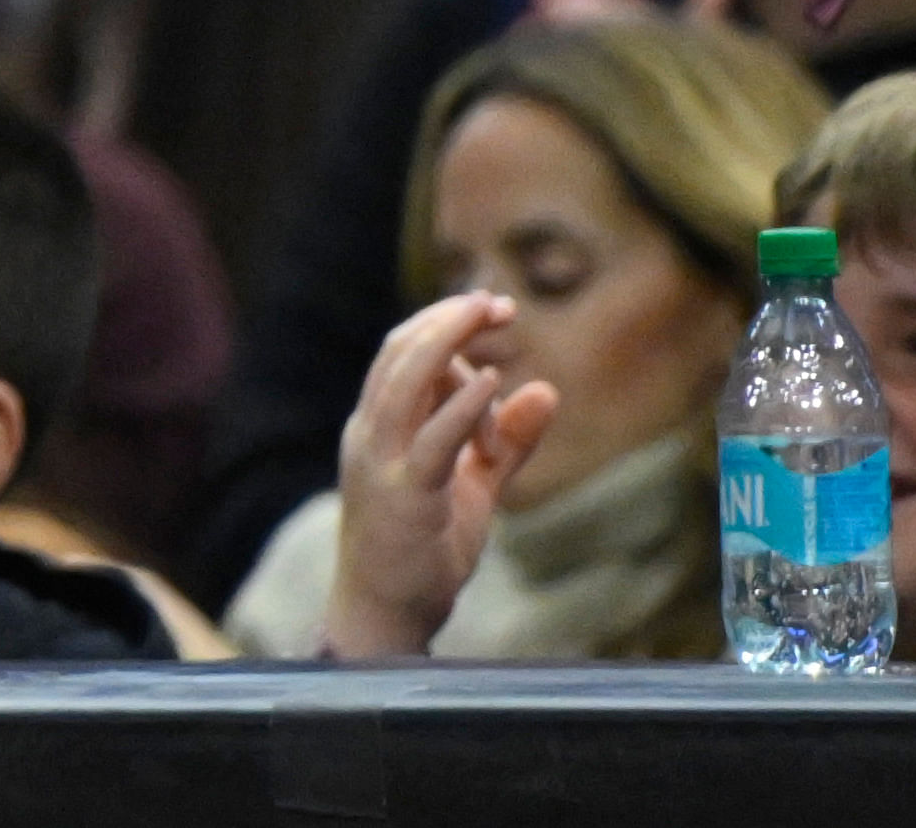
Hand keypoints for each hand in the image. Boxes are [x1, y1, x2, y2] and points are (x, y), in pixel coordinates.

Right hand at [319, 289, 556, 658]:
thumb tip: (546, 390)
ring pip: (404, 378)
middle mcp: (369, 433)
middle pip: (400, 352)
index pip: (401, 353)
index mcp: (377, 427)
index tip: (491, 309)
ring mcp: (381, 461)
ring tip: (489, 314)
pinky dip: (460, 403)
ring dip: (447, 339)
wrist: (385, 613)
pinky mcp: (404, 494)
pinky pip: (431, 438)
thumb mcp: (475, 487)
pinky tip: (491, 383)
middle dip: (448, 319)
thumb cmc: (423, 550)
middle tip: (497, 303)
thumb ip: (507, 441)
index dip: (442, 323)